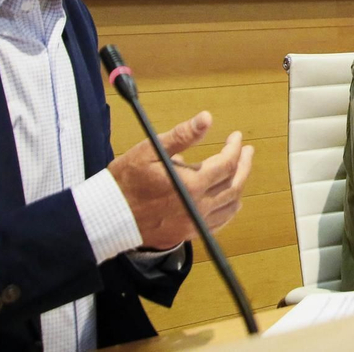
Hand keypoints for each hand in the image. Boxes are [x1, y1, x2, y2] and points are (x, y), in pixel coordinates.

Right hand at [107, 111, 254, 249]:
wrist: (107, 216)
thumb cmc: (126, 181)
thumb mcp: (151, 150)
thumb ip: (182, 135)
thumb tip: (207, 118)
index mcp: (192, 185)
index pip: (226, 164)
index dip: (235, 148)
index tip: (235, 137)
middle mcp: (197, 208)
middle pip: (234, 185)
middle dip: (244, 165)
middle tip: (246, 151)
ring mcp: (193, 224)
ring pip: (230, 206)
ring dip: (239, 187)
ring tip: (240, 172)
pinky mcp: (186, 235)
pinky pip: (217, 224)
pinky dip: (228, 210)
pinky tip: (228, 201)